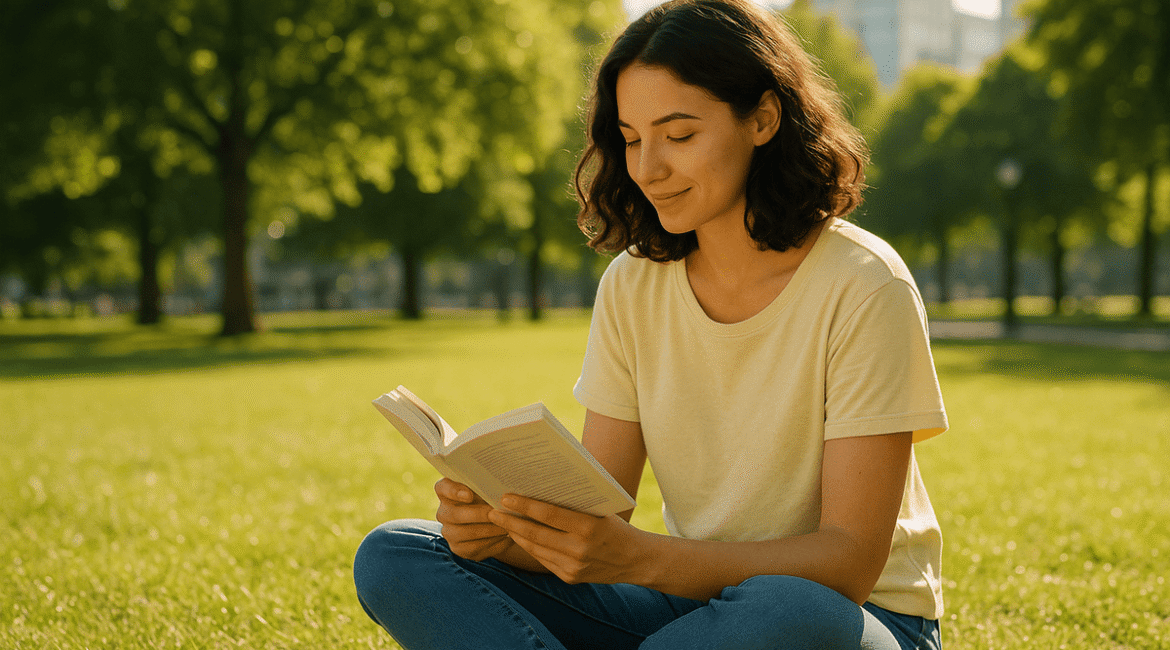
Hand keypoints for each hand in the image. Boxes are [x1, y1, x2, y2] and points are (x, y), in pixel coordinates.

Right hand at [434, 479, 514, 561]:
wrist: (493, 522)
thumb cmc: (489, 499)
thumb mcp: (487, 490)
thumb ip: (488, 486)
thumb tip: (499, 489)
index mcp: (447, 492)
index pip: (442, 487)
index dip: (453, 491)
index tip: (469, 495)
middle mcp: (444, 513)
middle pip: (454, 514)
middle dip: (477, 514)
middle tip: (495, 513)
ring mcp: (450, 533)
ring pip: (464, 533)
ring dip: (487, 530)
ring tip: (505, 526)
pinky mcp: (460, 549)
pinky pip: (474, 548)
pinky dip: (492, 542)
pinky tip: (506, 537)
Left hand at [488, 494, 652, 584]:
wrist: (636, 560)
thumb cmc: (615, 526)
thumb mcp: (600, 510)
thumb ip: (573, 504)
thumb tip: (539, 487)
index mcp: (589, 528)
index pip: (549, 515)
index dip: (524, 506)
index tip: (505, 497)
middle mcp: (580, 550)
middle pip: (536, 534)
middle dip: (510, 521)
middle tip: (492, 510)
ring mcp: (573, 567)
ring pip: (535, 548)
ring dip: (515, 534)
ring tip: (501, 521)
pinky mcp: (570, 577)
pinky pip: (543, 559)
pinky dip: (529, 546)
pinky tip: (519, 535)